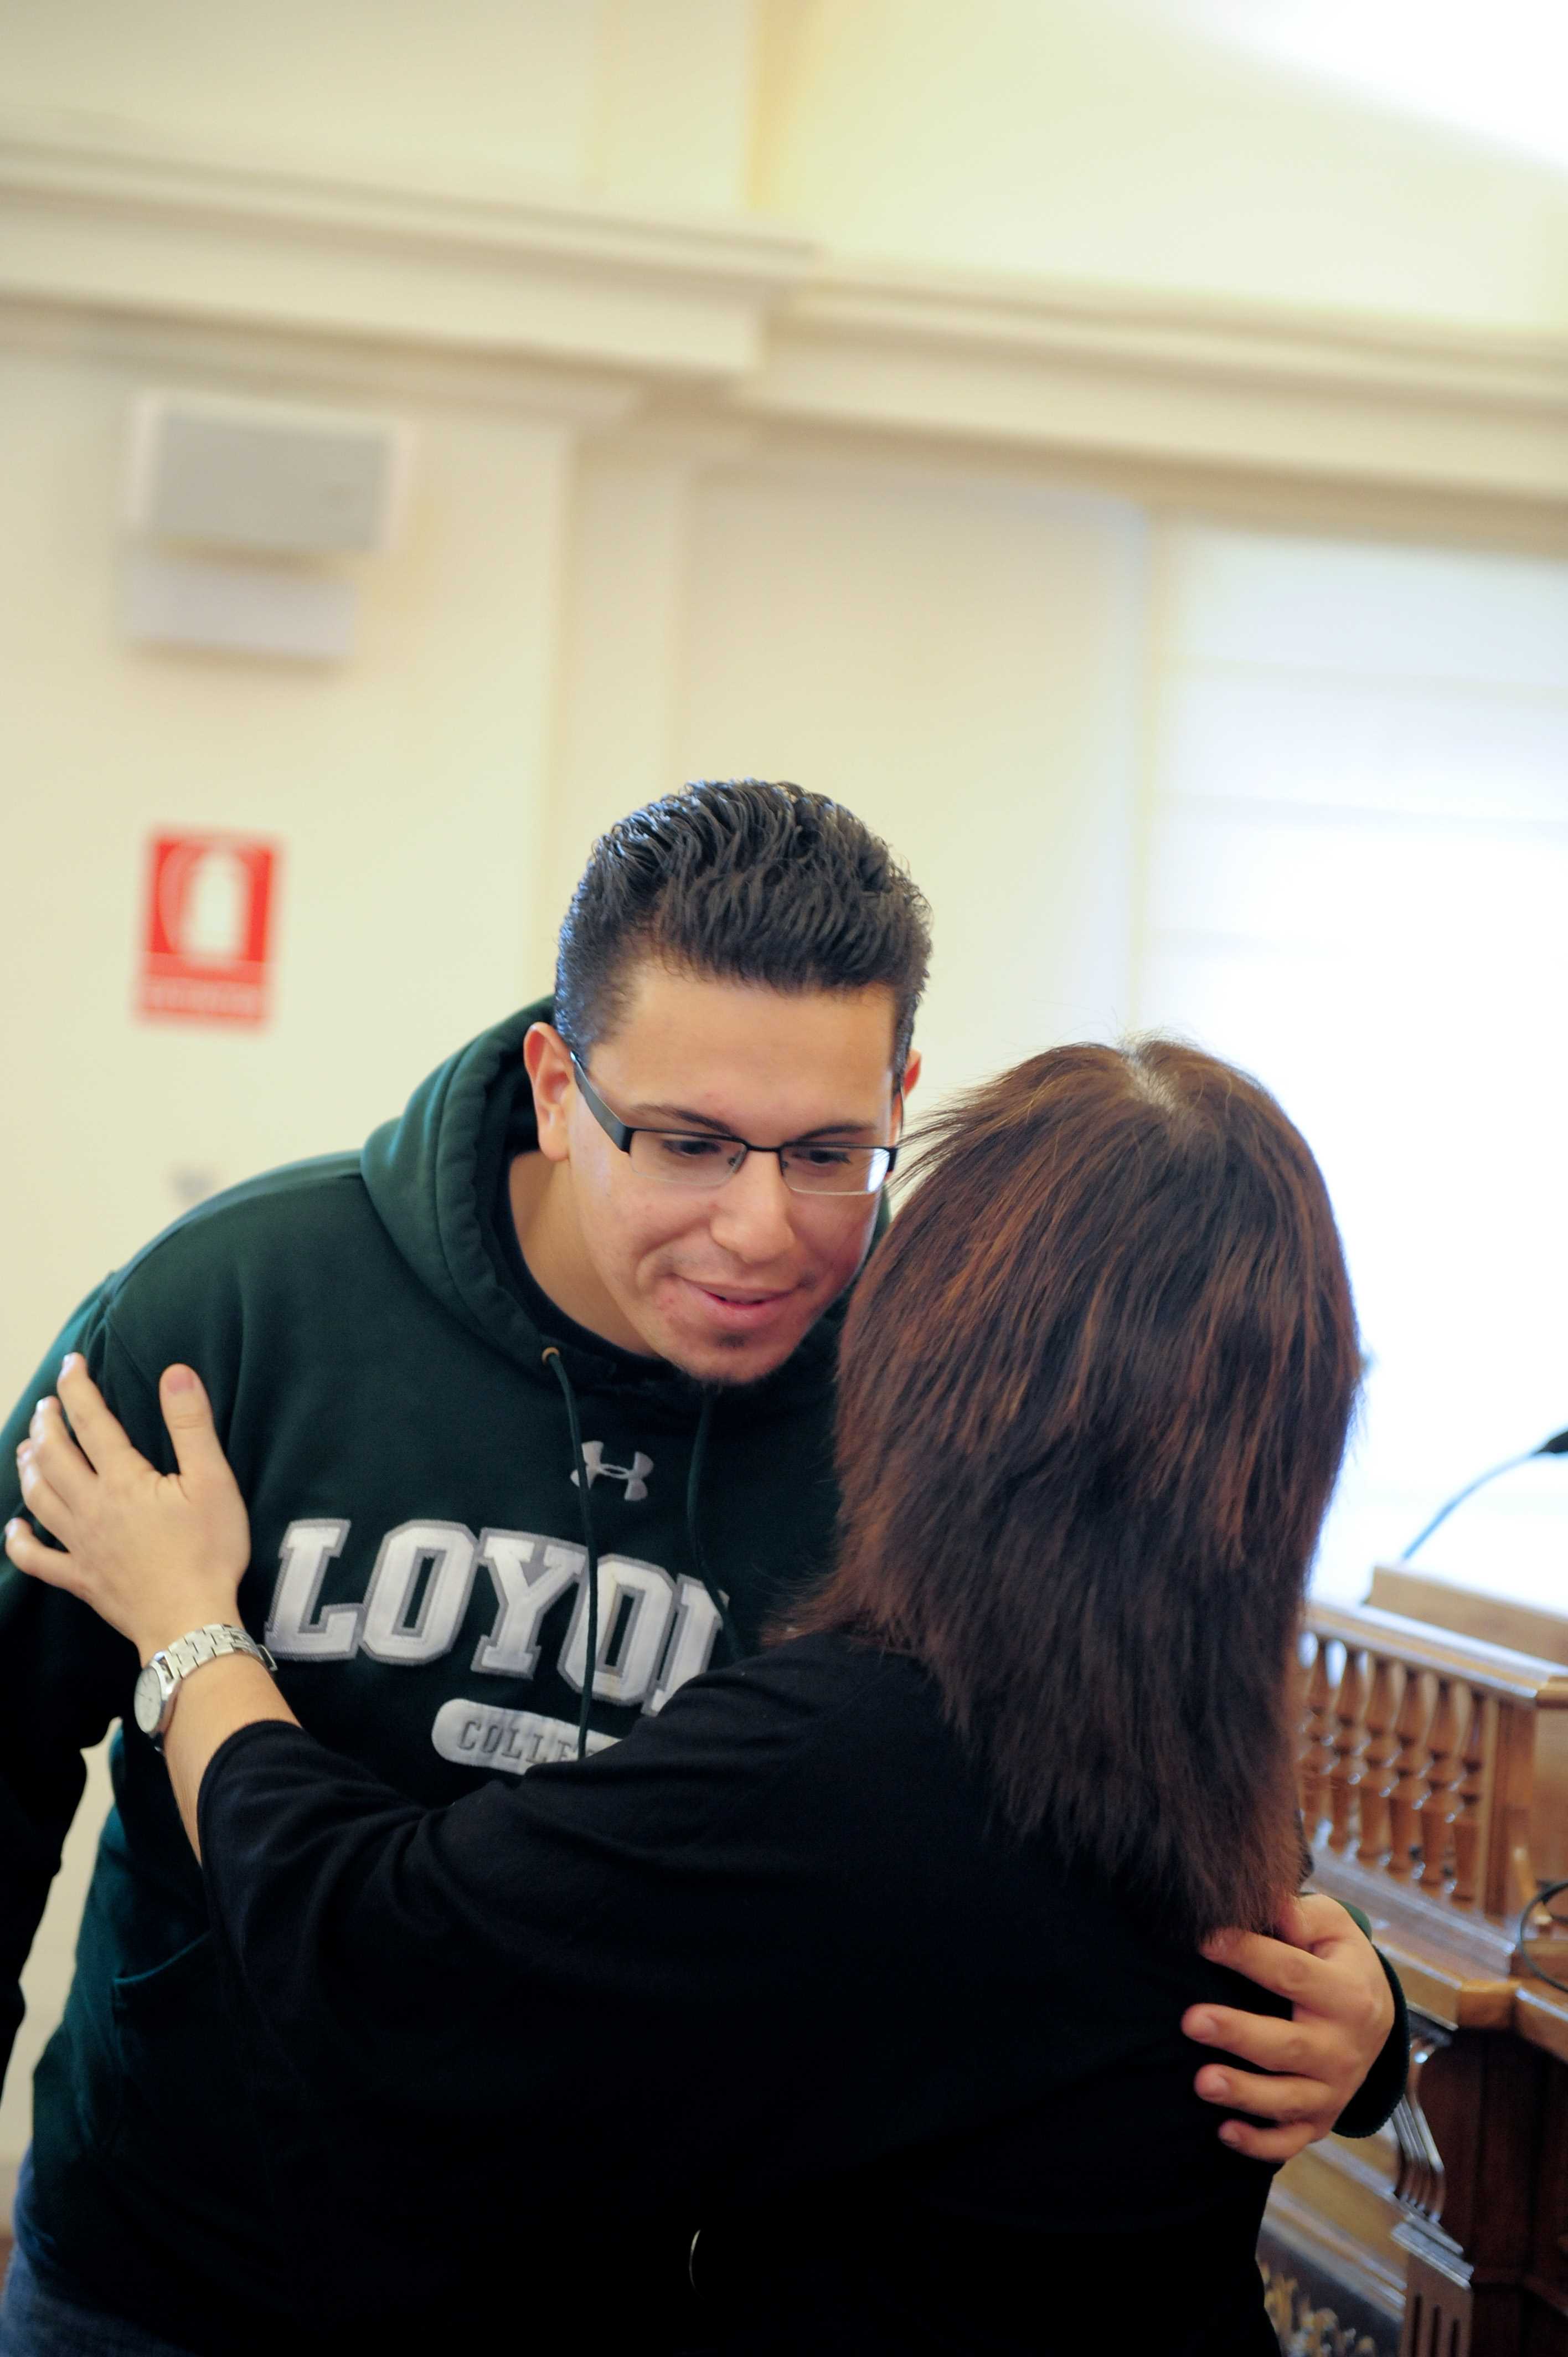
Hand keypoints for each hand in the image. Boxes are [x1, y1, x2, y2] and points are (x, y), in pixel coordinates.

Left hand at [7, 1356, 249, 1659]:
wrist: (190, 1622)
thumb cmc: (209, 1552)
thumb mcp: (213, 1482)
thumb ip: (191, 1426)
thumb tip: (175, 1373)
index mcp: (123, 1481)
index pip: (92, 1423)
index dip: (78, 1389)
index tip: (72, 1364)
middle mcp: (92, 1508)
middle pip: (55, 1457)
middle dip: (47, 1424)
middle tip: (48, 1405)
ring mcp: (81, 1546)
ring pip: (40, 1499)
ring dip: (29, 1468)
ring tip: (28, 1447)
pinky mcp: (81, 1579)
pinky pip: (38, 1560)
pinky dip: (19, 1543)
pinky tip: (13, 1529)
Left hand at [1183, 1894, 1395, 2160]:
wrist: (1376, 2017)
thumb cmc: (1337, 1960)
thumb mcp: (1332, 1929)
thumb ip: (1303, 1915)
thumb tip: (1275, 1908)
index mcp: (1346, 1995)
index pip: (1292, 1974)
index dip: (1248, 1955)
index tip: (1204, 1939)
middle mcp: (1342, 2048)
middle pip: (1287, 2046)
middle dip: (1238, 2034)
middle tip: (1190, 2021)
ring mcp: (1331, 2090)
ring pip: (1287, 2099)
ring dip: (1244, 2094)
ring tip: (1200, 2082)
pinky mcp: (1319, 2120)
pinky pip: (1290, 2141)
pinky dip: (1260, 2144)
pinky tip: (1224, 2132)